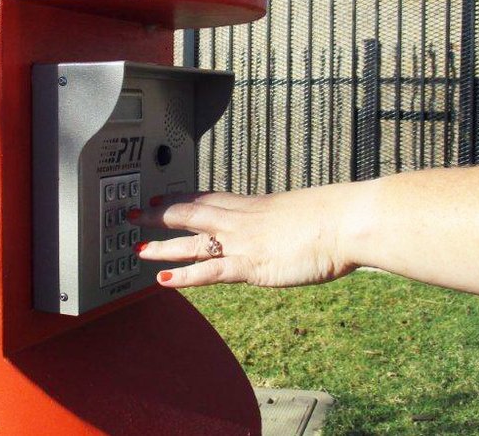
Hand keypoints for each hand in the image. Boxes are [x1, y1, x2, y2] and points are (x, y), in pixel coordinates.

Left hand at [130, 186, 360, 288]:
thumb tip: (294, 229)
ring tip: (137, 249)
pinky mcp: (251, 266)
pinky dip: (184, 276)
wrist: (346, 222)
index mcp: (255, 206)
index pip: (210, 198)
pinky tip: (163, 280)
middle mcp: (243, 220)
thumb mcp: (305, 214)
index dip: (182, 199)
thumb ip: (290, 223)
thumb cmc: (336, 218)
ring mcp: (244, 242)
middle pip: (191, 213)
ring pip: (192, 240)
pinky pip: (210, 271)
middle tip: (132, 215)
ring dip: (163, 245)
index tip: (161, 198)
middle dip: (159, 216)